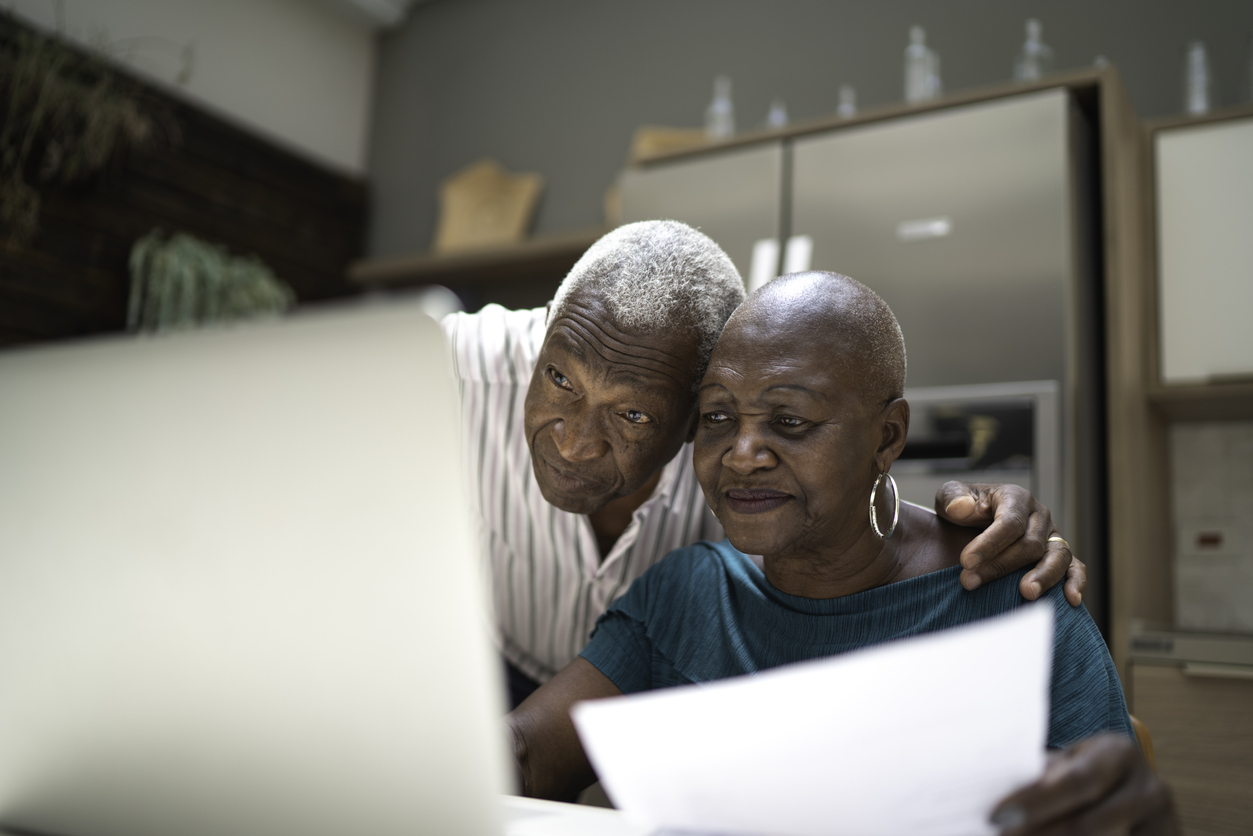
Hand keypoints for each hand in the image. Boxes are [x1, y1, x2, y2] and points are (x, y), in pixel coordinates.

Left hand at [934, 481, 1085, 605]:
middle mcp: (1039, 516)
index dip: (989, 543)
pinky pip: (1075, 568)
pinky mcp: (1058, 555)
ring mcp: (1052, 536)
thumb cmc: (964, 509)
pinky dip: (1076, 582)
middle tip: (969, 582)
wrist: (976, 520)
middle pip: (1029, 544)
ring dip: (1043, 577)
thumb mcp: (950, 497)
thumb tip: (960, 508)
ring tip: (1026, 593)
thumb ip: (952, 498)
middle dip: (1000, 566)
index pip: (1009, 522)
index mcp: (1015, 498)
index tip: (966, 561)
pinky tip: (1071, 600)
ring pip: (1057, 556)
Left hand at [991, 734, 1178, 834]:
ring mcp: (1164, 824)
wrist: (1132, 800)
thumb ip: (1042, 779)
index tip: (996, 816)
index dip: (1034, 802)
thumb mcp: (1067, 768)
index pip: (1076, 780)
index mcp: (1119, 753)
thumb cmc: (1084, 781)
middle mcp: (1150, 788)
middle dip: (1040, 834)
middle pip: (1090, 826)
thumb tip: (992, 796)